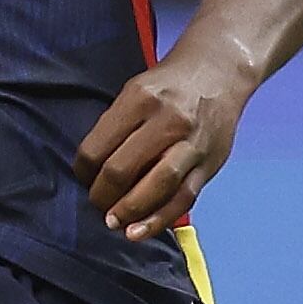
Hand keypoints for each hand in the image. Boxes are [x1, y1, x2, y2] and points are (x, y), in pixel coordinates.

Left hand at [76, 37, 251, 242]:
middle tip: (98, 202)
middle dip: (102, 195)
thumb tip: (94, 171)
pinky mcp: (209, 164)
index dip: (83, 171)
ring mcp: (191, 144)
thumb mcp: (135, 89)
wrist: (219, 72)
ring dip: (129, 211)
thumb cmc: (170, 84)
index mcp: (140, 99)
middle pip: (122, 169)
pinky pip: (183, 198)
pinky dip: (159, 219)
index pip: (99, 147)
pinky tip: (140, 231)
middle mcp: (168, 121)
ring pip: (157, 187)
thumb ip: (116, 126)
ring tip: (115, 222)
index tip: (83, 178)